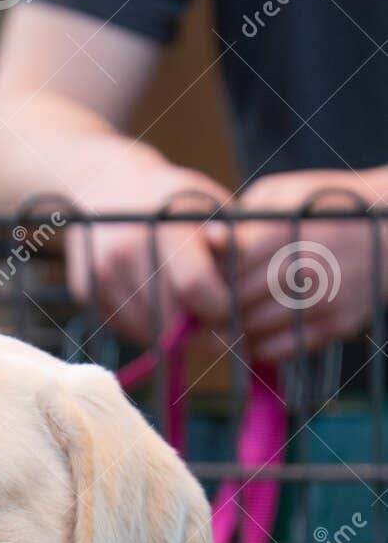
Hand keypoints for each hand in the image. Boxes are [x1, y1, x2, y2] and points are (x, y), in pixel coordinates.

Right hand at [66, 149, 231, 344]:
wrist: (107, 182)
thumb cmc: (173, 199)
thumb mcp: (210, 206)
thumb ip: (233, 245)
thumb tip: (244, 291)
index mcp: (166, 224)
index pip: (196, 287)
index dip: (219, 309)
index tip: (227, 309)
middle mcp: (128, 248)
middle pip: (171, 318)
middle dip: (196, 329)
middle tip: (208, 320)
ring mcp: (103, 271)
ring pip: (146, 331)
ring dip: (169, 333)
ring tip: (182, 310)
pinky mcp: (87, 289)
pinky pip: (123, 328)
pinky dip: (144, 327)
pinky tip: (154, 304)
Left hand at [222, 168, 387, 362]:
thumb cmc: (325, 205)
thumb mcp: (285, 194)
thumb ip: (244, 217)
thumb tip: (208, 239)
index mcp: (282, 233)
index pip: (226, 271)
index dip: (211, 282)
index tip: (205, 284)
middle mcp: (303, 268)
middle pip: (237, 303)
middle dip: (219, 309)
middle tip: (209, 312)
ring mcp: (323, 299)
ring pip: (256, 329)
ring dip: (238, 330)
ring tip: (230, 323)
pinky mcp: (338, 324)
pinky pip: (284, 348)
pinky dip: (262, 347)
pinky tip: (257, 335)